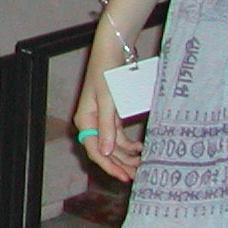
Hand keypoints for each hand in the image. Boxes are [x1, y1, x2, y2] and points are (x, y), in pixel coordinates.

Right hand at [74, 27, 143, 183]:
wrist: (114, 50)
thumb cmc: (107, 72)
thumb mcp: (109, 101)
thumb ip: (107, 127)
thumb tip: (106, 153)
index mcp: (85, 120)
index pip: (95, 150)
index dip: (109, 165)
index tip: (124, 176)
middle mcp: (91, 122)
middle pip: (104, 150)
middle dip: (120, 163)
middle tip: (138, 174)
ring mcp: (102, 118)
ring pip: (113, 144)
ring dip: (126, 155)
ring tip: (142, 163)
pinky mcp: (112, 113)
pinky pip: (118, 134)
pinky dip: (128, 143)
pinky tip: (139, 147)